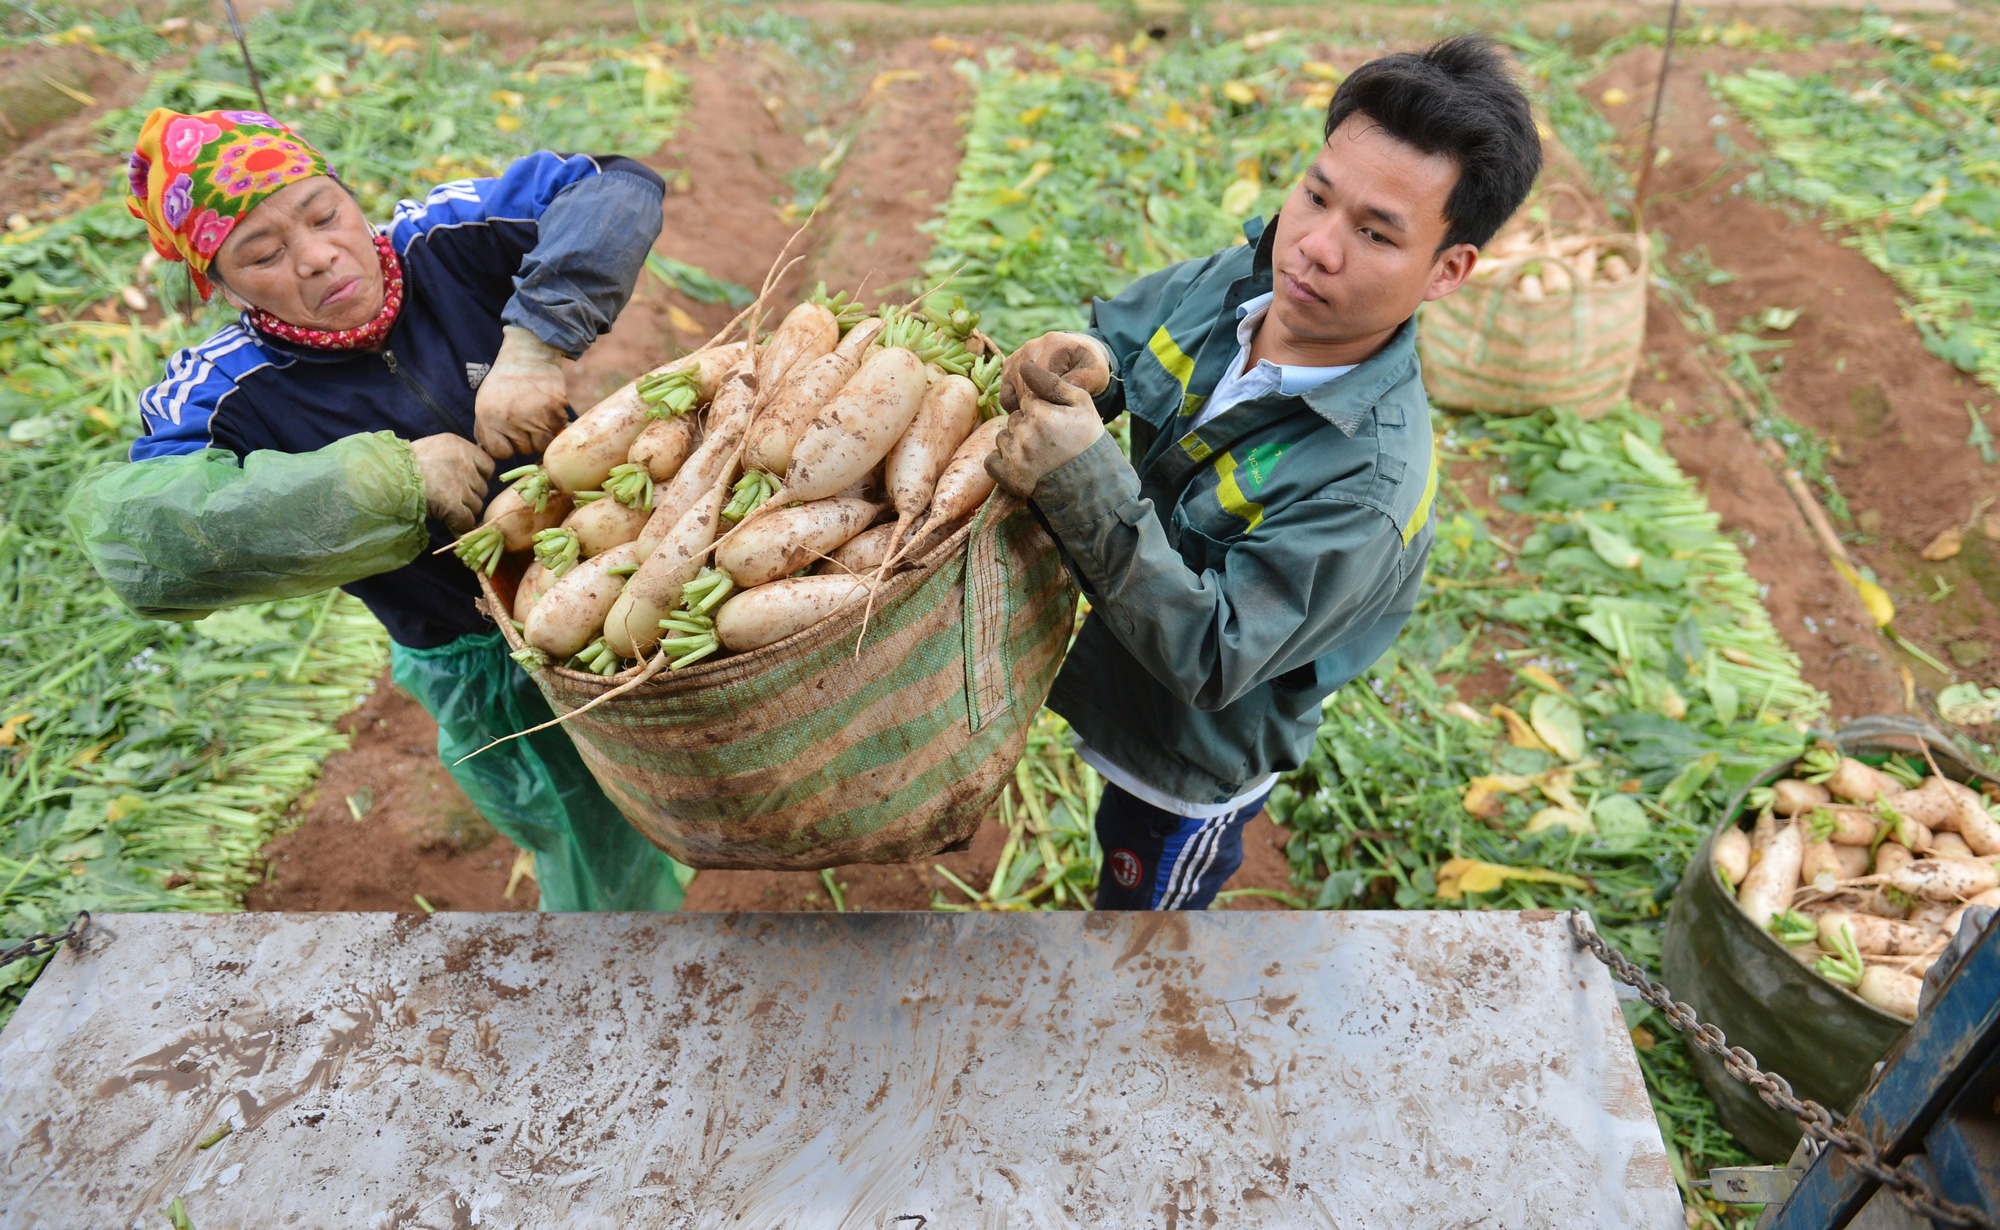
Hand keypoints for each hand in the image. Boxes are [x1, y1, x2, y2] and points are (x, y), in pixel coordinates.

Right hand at [411, 433, 493, 533]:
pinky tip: (448, 521)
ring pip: (476, 505)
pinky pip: (466, 521)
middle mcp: (465, 464)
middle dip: (470, 495)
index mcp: (461, 447)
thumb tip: (472, 475)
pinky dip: (459, 525)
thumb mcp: (435, 449)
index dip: (479, 477)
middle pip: (482, 488)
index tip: (466, 482)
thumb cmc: (405, 463)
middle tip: (449, 496)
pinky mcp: (453, 505)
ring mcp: (461, 486)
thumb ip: (456, 459)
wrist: (388, 476)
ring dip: (463, 509)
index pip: (488, 466)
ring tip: (442, 505)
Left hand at [474, 325, 570, 458]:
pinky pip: (557, 430)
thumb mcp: (484, 403)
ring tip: (537, 418)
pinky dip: (554, 423)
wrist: (528, 356)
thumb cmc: (504, 382)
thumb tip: (492, 452)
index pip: (500, 453)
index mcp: (490, 419)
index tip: (508, 435)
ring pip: (543, 445)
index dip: (505, 445)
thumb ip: (486, 429)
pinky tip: (547, 409)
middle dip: (525, 439)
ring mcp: (535, 417)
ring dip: (541, 435)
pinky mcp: (555, 411)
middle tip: (524, 420)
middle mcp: (511, 420)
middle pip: (524, 450)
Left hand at [986, 359, 1105, 498]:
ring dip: (1015, 443)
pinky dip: (1003, 462)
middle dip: (1027, 426)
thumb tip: (1024, 365)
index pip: (1026, 401)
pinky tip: (1023, 465)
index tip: (1054, 423)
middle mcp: (1024, 433)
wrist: (1091, 484)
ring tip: (1039, 454)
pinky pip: (992, 461)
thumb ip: (1051, 382)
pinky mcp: (1008, 477)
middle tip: (1049, 441)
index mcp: (1040, 412)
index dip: (1040, 410)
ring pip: (1003, 438)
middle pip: (1014, 419)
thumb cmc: (1087, 441)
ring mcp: (1014, 456)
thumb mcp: (1081, 403)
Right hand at [999, 331, 1109, 412]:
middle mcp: (1030, 348)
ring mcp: (1016, 358)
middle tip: (1056, 420)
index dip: (1054, 406)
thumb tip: (1060, 394)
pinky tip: (1034, 409)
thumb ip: (1083, 382)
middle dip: (1042, 411)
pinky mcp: (1007, 369)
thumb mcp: (1096, 373)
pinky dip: (1017, 408)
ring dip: (1030, 410)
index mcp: (1053, 345)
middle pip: (1029, 393)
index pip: (1046, 385)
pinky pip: (1006, 398)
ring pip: (1016, 397)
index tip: (1064, 415)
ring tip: (1048, 414)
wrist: (1078, 352)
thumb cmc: (1088, 365)